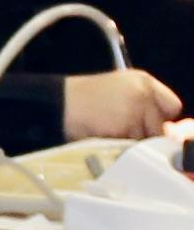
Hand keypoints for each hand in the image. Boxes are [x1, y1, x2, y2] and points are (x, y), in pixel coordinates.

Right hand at [62, 69, 183, 141]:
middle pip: (161, 126)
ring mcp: (137, 108)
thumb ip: (143, 105)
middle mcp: (144, 92)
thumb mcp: (118, 92)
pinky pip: (132, 147)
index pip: (172, 106)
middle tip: (121, 131)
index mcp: (143, 80)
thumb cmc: (82, 102)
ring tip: (109, 134)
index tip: (146, 125)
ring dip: (130, 143)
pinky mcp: (126, 124)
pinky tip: (105, 138)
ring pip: (147, 139)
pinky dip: (120, 148)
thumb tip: (164, 131)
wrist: (57, 105)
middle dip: (145, 133)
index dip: (160, 118)